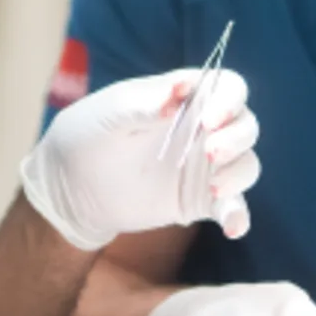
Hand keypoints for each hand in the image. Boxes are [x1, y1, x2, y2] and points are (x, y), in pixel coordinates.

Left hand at [21, 68, 261, 250]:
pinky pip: (233, 207)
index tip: (209, 118)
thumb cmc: (87, 134)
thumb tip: (179, 90)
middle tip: (210, 152)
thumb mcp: (108, 112)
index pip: (229, 87)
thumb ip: (144, 101)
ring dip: (238, 173)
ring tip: (213, 188)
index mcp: (185, 96)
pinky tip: (233, 228)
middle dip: (236, 137)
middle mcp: (203, 129)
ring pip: (246, 164)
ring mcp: (204, 166)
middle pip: (245, 125)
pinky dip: (239, 216)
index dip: (229, 99)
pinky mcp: (200, 200)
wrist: (70, 186)